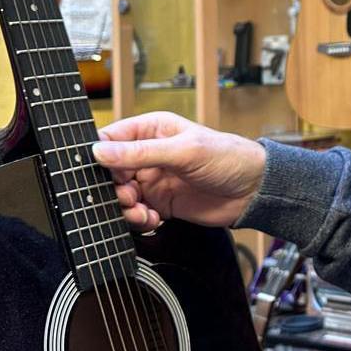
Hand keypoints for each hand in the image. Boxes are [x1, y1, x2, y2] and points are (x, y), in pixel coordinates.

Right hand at [92, 111, 266, 230]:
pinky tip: (153, 220)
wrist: (254, 190)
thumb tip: (100, 151)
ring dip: (125, 208)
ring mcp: (153, 180)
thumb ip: (141, 152)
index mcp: (152, 130)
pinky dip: (139, 221)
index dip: (99, 156)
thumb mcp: (184, 151)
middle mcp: (149, 154)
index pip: (111, 139)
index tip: (96, 174)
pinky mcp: (161, 203)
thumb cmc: (229, 158)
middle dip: (113, 188)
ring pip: (120, 197)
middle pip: (110, 173)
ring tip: (142, 212)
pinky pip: (136, 214)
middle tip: (129, 196)